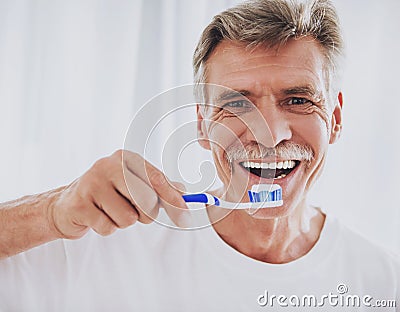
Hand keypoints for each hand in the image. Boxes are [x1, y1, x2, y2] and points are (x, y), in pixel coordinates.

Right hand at [48, 150, 187, 238]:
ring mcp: (91, 184)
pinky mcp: (79, 204)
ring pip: (128, 218)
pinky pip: (108, 227)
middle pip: (145, 199)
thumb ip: (158, 187)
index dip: (172, 197)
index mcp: (125, 159)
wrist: (67, 205)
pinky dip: (107, 228)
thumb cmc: (108, 194)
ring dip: (123, 222)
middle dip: (145, 214)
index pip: (156, 178)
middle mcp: (107, 166)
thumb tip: (183, 192)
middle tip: (135, 212)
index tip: (184, 212)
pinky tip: (97, 217)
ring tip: (111, 212)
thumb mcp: (133, 185)